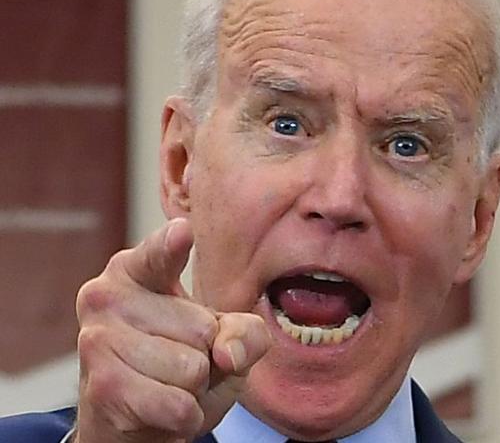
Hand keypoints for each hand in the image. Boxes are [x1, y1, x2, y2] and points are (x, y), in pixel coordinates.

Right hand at [74, 218, 271, 442]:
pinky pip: (179, 405)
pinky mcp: (103, 387)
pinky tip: (160, 411)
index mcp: (135, 270)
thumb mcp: (225, 339)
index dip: (173, 244)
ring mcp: (98, 340)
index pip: (161, 253)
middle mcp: (106, 296)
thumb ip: (246, 332)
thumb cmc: (181, 366)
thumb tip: (226, 354)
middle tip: (175, 363)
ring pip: (192, 369)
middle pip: (203, 329)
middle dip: (204, 357)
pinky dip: (184, 417)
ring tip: (165, 386)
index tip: (183, 231)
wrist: (133, 424)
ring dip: (192, 390)